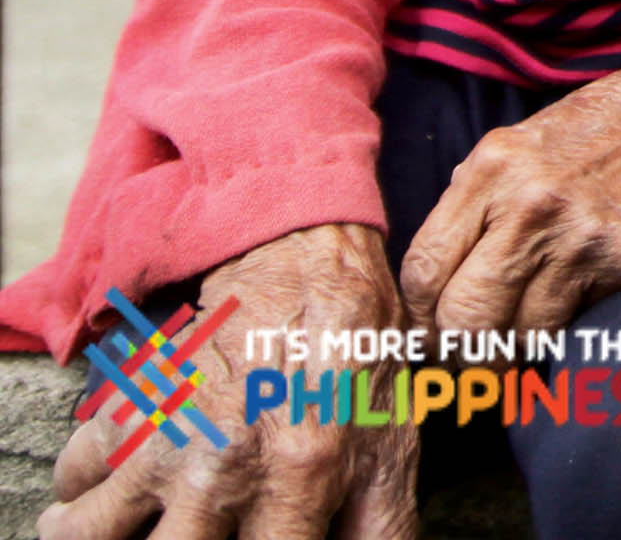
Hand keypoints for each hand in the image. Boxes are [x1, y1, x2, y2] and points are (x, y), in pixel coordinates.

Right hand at [45, 223, 417, 539]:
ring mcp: (170, 439)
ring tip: (116, 532)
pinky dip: (78, 493)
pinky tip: (106, 494)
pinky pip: (75, 473)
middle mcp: (225, 467)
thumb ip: (382, 526)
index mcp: (302, 476)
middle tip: (183, 536)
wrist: (309, 262)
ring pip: (88, 532)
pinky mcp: (134, 408)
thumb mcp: (392, 441)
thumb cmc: (360, 356)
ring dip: (92, 535)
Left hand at [400, 0, 620, 332]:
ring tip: (511, 350)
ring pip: (516, 333)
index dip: (418, 314)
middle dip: (456, 350)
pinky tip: (561, 319)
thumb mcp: (524, 140)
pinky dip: (560, 330)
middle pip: (461, 316)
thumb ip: (477, 199)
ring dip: (509, 352)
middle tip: (462, 360)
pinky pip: (572, 322)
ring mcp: (580, 235)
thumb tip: (437, 278)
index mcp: (493, 167)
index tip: (428, 330)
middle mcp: (530, 203)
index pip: (424, 269)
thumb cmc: (609, 122)